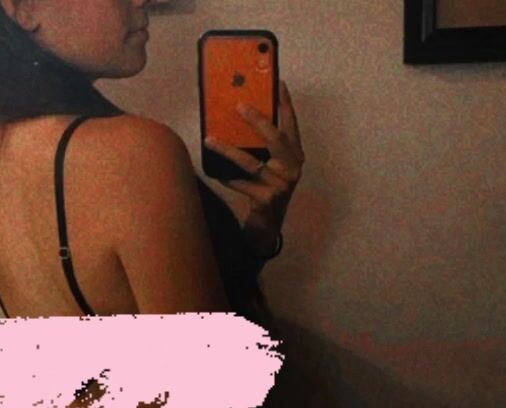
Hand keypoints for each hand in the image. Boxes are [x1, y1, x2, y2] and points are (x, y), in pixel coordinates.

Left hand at [204, 80, 304, 250]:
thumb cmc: (266, 190)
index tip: (278, 83)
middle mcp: (292, 169)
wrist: (268, 225)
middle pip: (275, 138)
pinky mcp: (267, 199)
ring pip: (250, 162)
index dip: (286, 104)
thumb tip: (240, 118)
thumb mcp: (272, 166)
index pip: (291, 125)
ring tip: (210, 139)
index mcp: (295, 156)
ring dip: (227, 150)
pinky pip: (241, 184)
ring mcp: (281, 185)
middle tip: (239, 105)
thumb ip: (265, 147)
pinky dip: (226, 177)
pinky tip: (214, 171)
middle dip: (257, 120)